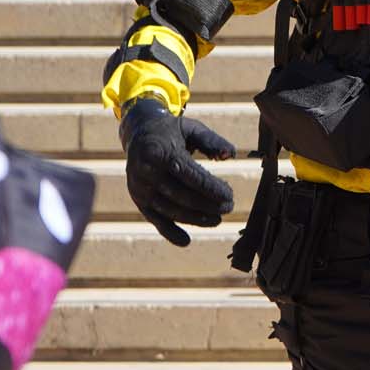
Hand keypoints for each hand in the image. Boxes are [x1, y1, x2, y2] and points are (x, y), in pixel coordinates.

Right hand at [120, 97, 235, 246]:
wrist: (138, 132)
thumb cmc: (171, 131)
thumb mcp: (191, 128)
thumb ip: (212, 140)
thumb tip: (231, 154)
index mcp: (158, 151)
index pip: (189, 175)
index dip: (210, 188)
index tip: (229, 195)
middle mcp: (145, 172)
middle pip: (181, 196)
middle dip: (207, 205)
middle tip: (229, 207)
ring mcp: (140, 188)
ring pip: (170, 210)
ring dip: (196, 219)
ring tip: (217, 219)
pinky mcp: (139, 200)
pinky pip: (155, 219)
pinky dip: (169, 232)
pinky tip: (186, 241)